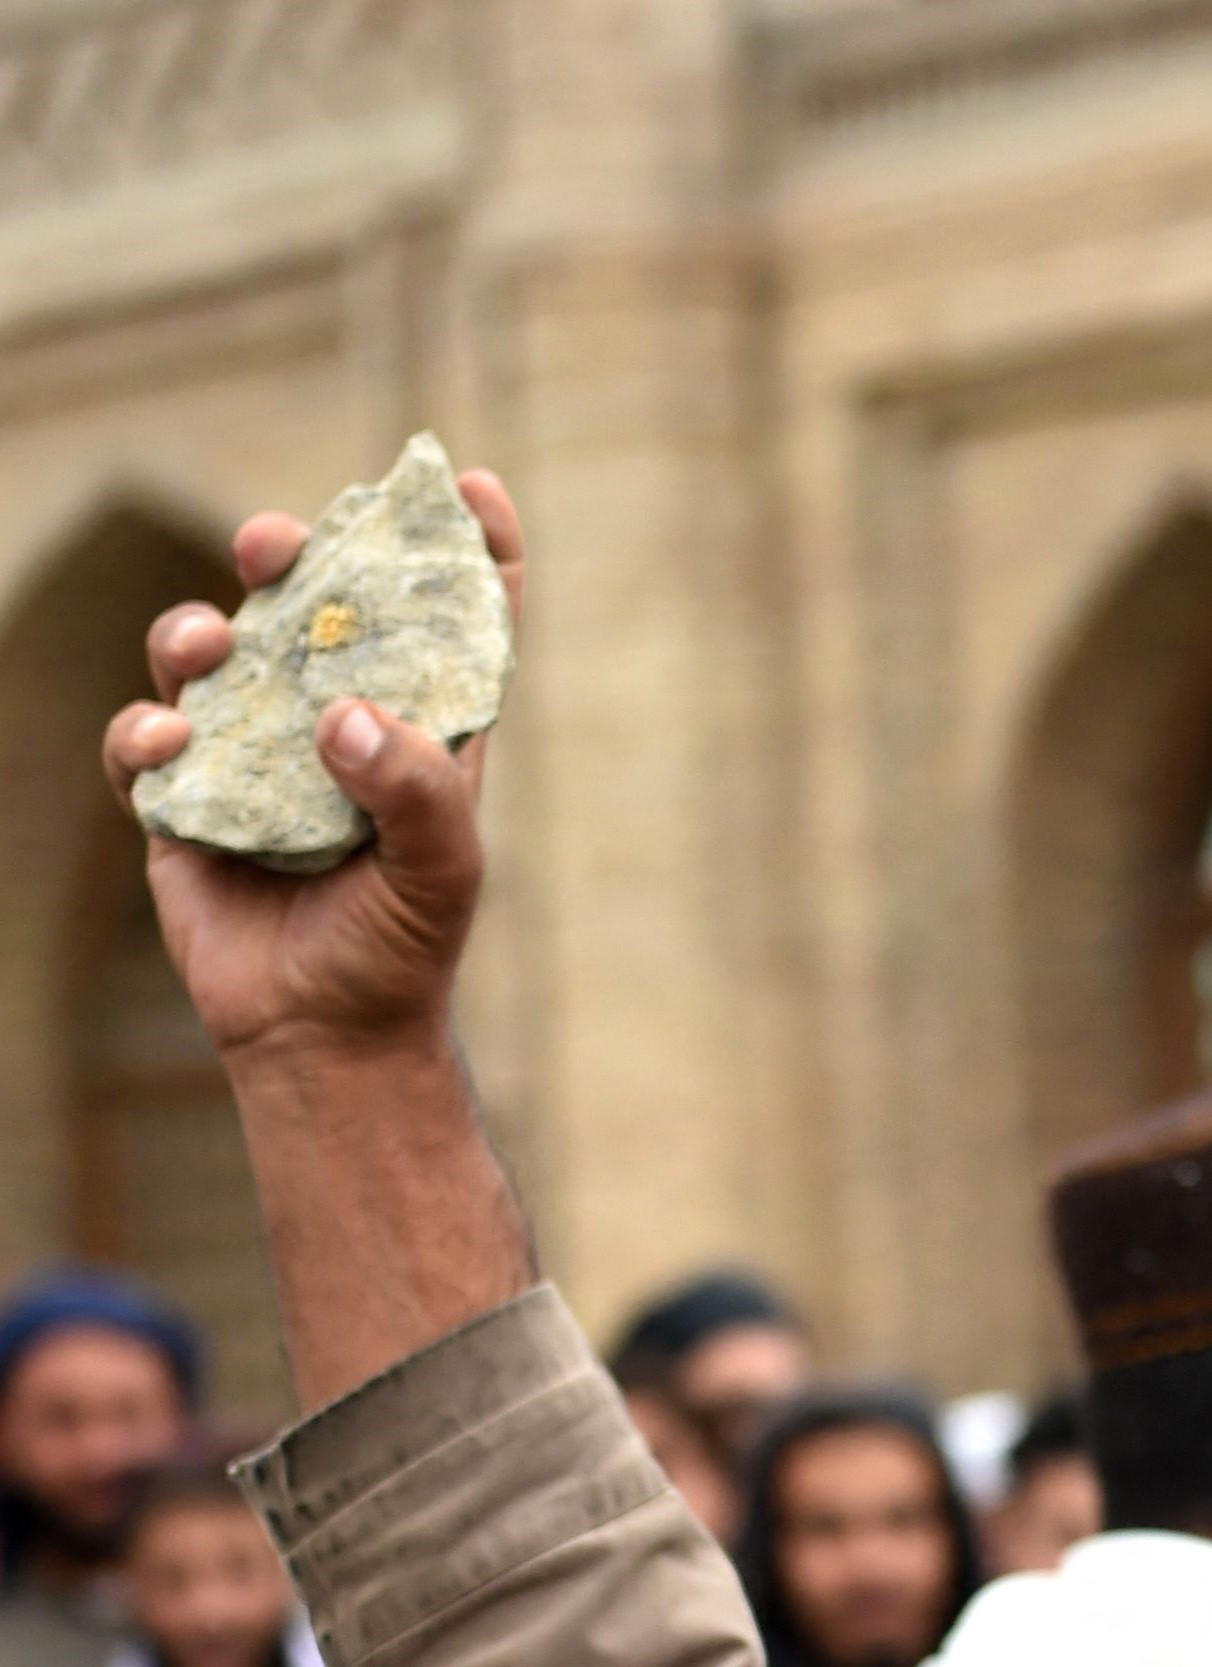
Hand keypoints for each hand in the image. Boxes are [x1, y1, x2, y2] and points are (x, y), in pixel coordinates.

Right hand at [93, 474, 538, 1408]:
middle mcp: (334, 724)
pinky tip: (169, 743)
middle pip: (314, 608)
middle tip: (279, 544)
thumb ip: (417, 791)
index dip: (463, 549)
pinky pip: (144, 735)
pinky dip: (148, 725)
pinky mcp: (182, 796)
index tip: (465, 485)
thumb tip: (345, 714)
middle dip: (293, 556)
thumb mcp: (443, 872)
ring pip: (214, 650)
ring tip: (211, 644)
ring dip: (201, 628)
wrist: (323, 1036)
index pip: (453, 623)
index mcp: (422, 731)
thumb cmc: (402, 950)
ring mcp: (252, 753)